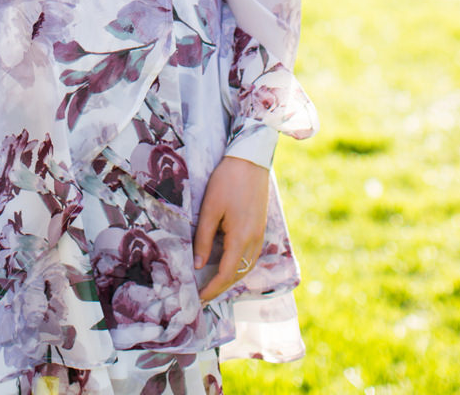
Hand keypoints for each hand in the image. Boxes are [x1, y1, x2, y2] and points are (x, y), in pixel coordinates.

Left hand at [194, 155, 271, 301]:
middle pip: (238, 274)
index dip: (212, 288)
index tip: (199, 298)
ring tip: (212, 285)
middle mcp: (255, 241)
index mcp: (242, 238)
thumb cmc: (226, 182)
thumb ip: (205, 239)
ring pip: (247, 267)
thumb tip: (199, 264)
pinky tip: (227, 265)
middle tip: (203, 296)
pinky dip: (239, 266)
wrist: (250, 162)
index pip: (226, 273)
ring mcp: (260, 236)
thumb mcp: (210, 209)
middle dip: (221, 287)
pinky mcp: (260, 229)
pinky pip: (251, 256)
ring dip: (231, 278)